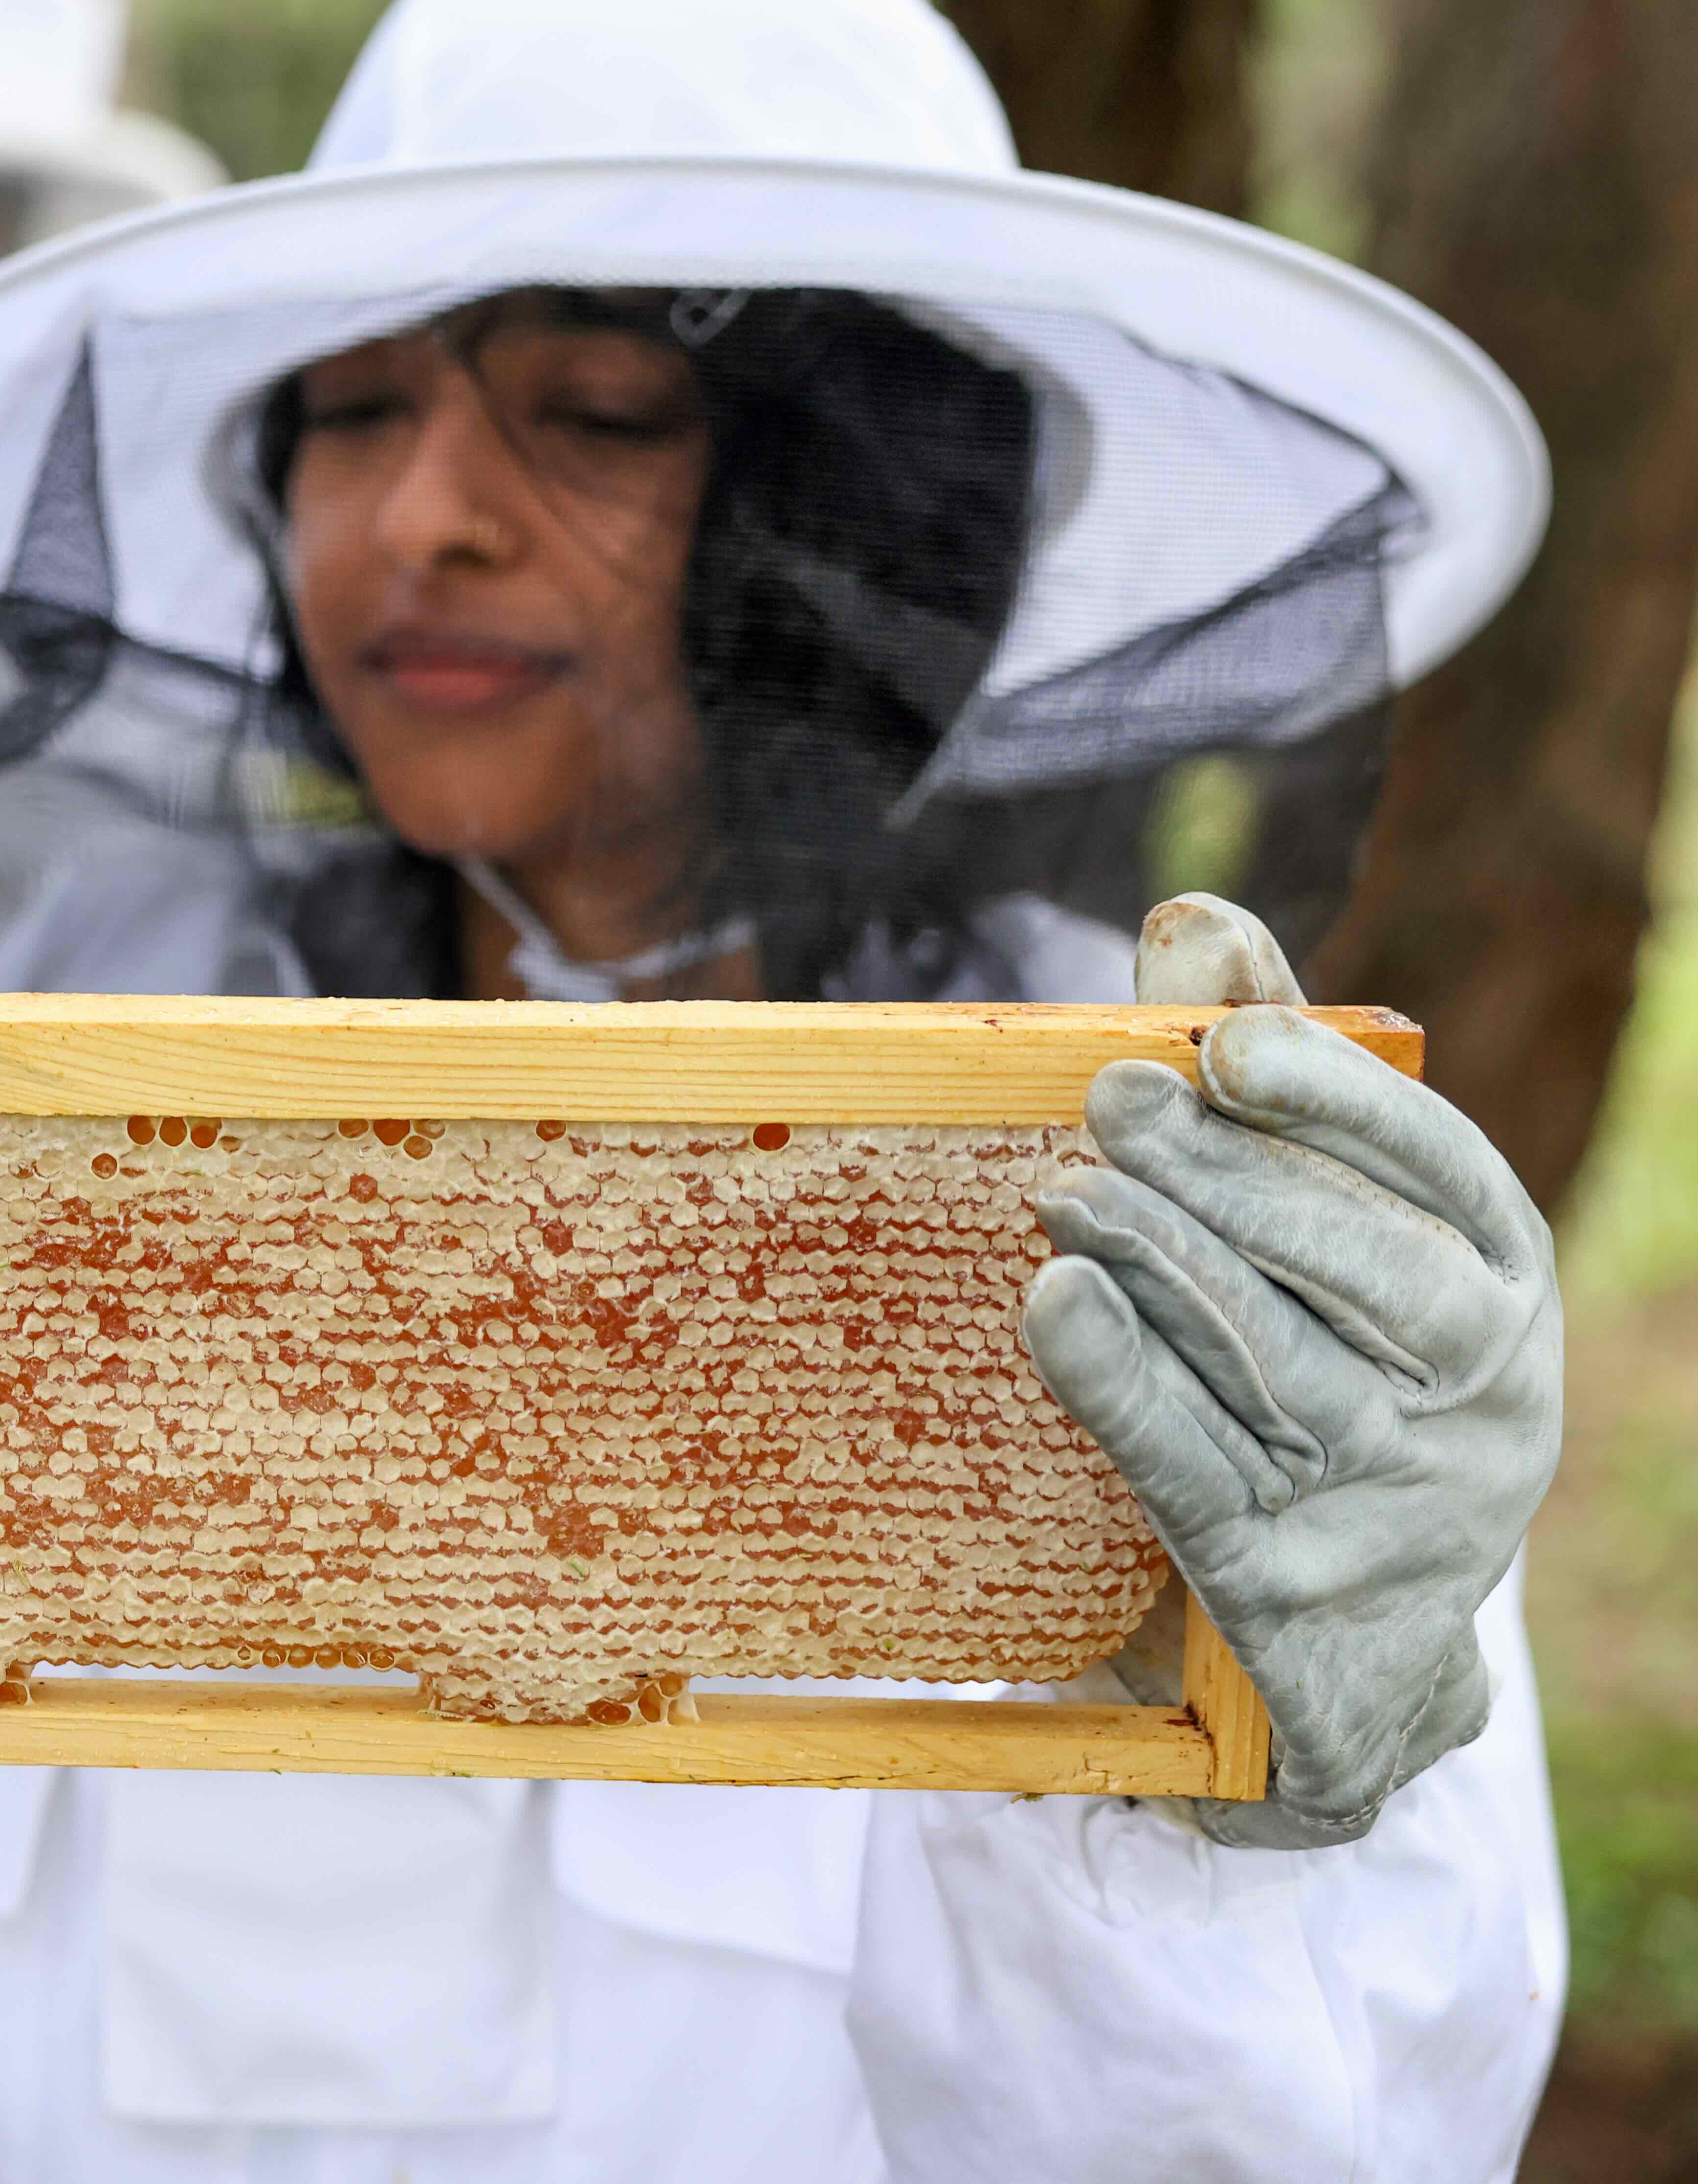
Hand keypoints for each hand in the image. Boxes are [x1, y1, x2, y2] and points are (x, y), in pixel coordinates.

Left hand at [1025, 894, 1558, 1847]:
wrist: (1352, 1644)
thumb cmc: (1322, 1368)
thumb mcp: (1324, 1230)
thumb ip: (1264, 1078)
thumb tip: (1194, 921)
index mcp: (1506, 1284)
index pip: (1444, 1171)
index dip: (1338, 1100)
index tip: (1229, 1044)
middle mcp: (1484, 1393)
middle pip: (1361, 1267)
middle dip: (1230, 1177)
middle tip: (1111, 1100)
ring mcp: (1399, 1501)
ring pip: (1275, 1362)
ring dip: (1162, 1262)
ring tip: (1063, 1191)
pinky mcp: (1292, 1587)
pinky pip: (1193, 1469)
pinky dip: (1121, 1383)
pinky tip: (1058, 1304)